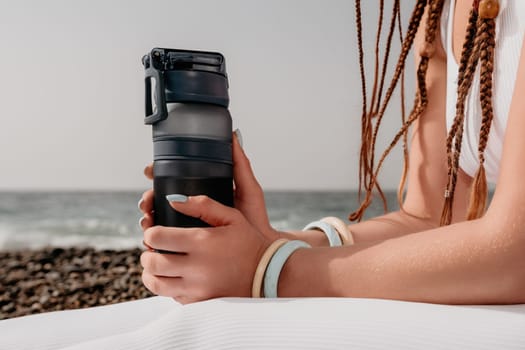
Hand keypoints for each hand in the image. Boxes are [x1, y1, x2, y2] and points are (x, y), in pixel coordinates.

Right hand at [138, 131, 278, 240]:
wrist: (260, 253)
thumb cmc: (256, 219)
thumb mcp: (248, 188)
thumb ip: (240, 164)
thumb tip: (233, 135)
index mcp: (202, 191)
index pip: (174, 178)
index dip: (158, 172)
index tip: (150, 170)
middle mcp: (192, 208)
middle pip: (160, 198)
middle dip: (148, 197)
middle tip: (148, 201)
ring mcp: (188, 227)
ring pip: (158, 219)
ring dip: (147, 217)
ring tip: (148, 219)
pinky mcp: (187, 246)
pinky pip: (165, 242)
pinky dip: (154, 240)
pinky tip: (151, 241)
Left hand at [141, 194, 270, 303]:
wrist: (268, 274)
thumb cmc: (249, 242)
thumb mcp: (231, 216)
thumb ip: (202, 205)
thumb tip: (173, 201)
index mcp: (202, 242)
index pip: (157, 237)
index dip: (151, 233)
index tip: (155, 232)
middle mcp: (197, 267)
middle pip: (152, 262)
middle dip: (146, 254)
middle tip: (151, 250)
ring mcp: (197, 288)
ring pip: (156, 284)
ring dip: (150, 273)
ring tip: (156, 266)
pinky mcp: (200, 302)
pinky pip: (171, 296)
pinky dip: (167, 286)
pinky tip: (174, 277)